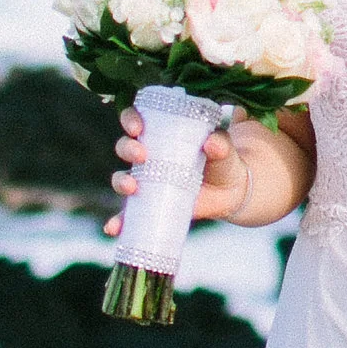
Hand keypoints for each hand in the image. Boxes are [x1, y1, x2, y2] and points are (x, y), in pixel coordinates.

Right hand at [105, 110, 250, 234]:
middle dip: (127, 149)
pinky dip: (119, 221)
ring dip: (121, 182)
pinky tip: (114, 228)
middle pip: (125, 147)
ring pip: (123, 178)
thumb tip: (212, 142)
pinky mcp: (152, 205)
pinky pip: (129, 214)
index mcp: (163, 134)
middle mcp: (150, 156)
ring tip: (132, 187)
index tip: (137, 126)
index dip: (130, 119)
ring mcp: (149, 181)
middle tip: (142, 155)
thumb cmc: (223, 160)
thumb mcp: (224, 149)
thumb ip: (220, 144)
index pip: (137, 120)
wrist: (232, 191)